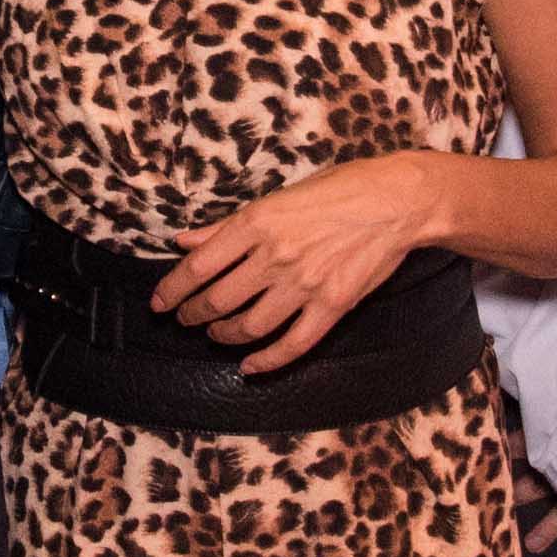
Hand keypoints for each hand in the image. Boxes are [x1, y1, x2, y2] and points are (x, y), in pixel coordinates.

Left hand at [152, 155, 440, 373]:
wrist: (397, 201)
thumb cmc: (338, 189)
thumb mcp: (277, 197)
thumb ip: (227, 226)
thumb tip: (184, 241)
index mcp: (257, 223)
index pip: (199, 267)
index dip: (172, 290)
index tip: (159, 303)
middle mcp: (276, 256)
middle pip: (218, 300)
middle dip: (193, 316)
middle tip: (186, 319)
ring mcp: (304, 284)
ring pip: (248, 326)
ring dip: (223, 336)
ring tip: (216, 335)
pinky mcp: (332, 306)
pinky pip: (291, 344)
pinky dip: (266, 361)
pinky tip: (250, 366)